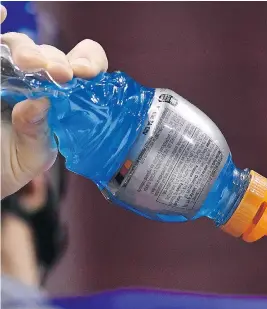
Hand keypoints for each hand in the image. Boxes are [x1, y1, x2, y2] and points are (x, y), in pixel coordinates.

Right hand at [0, 4, 107, 198]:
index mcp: (60, 95)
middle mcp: (34, 77)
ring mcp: (5, 71)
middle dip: (55, 60)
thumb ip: (37, 135)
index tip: (86, 73)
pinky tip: (0, 13)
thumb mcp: (28, 158)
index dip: (88, 62)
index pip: (83, 65)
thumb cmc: (7, 165)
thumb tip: (39, 104)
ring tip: (32, 64)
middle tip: (60, 74)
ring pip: (16, 45)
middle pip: (48, 54)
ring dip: (26, 51)